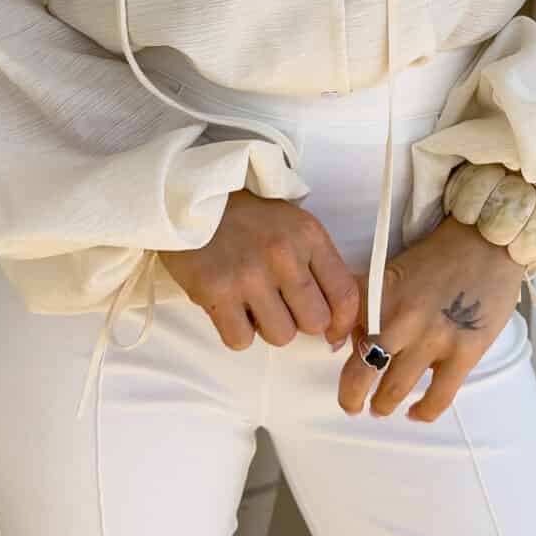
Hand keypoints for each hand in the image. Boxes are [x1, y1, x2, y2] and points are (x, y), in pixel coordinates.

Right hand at [159, 188, 359, 349]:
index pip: (345, 294)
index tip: (332, 334)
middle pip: (314, 322)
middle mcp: (283, 254)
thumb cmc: (246, 215)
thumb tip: (333, 325)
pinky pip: (241, 340)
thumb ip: (315, 265)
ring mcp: (249, 274)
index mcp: (308, 235)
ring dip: (267, 327)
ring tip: (252, 303)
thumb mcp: (292, 224)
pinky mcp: (215, 290)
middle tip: (280, 306)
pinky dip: (236, 332)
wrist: (190, 195)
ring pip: (281, 336)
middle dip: (299, 321)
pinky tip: (230, 308)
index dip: (343, 323)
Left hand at [335, 214, 524, 423]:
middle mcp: (400, 318)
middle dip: (352, 396)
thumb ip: (368, 302)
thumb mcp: (392, 269)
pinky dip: (424, 411)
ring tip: (382, 407)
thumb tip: (349, 339)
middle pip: (361, 372)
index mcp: (378, 294)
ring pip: (395, 389)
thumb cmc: (440, 255)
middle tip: (353, 403)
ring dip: (384, 404)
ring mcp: (432, 338)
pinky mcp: (464, 351)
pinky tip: (416, 413)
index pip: (342, 332)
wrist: (488, 242)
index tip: (338, 358)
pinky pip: (438, 396)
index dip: (336, 350)